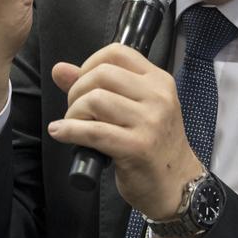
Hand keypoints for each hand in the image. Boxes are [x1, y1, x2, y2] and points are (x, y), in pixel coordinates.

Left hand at [48, 44, 204, 233]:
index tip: (82, 84)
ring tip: (75, 125)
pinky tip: (61, 132)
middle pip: (101, 74)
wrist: (177, 185)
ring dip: (73, 113)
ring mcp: (150, 122)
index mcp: (159, 81)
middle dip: (77, 90)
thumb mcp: (133, 109)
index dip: (89, 64)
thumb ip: (97, 86)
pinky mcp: (137, 147)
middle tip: (76, 110)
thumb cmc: (153, 146)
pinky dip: (69, 130)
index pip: (116, 52)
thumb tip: (60, 69)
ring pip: (94, 100)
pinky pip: (93, 131)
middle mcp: (158, 97)